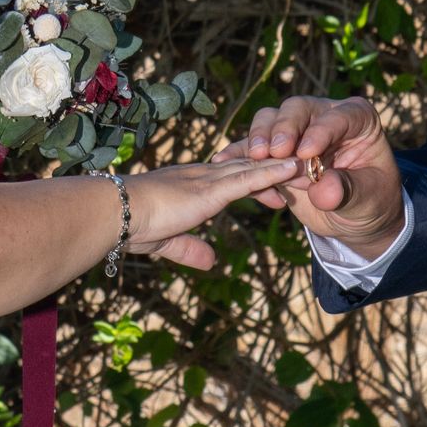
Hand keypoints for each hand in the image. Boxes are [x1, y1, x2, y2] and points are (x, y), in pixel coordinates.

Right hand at [122, 157, 298, 268]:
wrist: (116, 213)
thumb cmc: (132, 224)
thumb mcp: (167, 242)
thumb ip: (190, 249)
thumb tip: (211, 262)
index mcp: (194, 185)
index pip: (233, 178)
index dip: (258, 179)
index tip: (279, 188)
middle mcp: (204, 176)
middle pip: (249, 168)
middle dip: (277, 169)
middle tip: (304, 171)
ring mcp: (208, 180)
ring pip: (254, 169)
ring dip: (283, 167)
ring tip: (311, 163)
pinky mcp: (210, 190)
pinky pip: (248, 178)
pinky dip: (272, 172)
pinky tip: (292, 167)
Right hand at [213, 96, 403, 259]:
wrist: (353, 217)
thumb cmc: (370, 201)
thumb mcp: (368, 199)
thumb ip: (348, 191)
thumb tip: (323, 191)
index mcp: (356, 119)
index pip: (336, 117)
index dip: (321, 132)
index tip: (307, 153)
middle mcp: (323, 117)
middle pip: (296, 109)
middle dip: (283, 128)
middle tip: (274, 151)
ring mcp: (295, 132)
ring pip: (269, 120)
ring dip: (259, 138)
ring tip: (256, 159)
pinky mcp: (273, 152)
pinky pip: (252, 148)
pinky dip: (238, 155)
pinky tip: (224, 162)